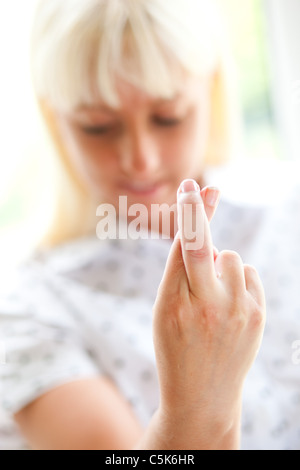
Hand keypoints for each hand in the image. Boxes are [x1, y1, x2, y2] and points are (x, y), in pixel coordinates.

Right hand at [152, 179, 265, 447]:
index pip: (182, 250)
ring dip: (220, 266)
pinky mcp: (258, 316)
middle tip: (204, 188)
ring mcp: (237, 312)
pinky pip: (248, 273)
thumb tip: (204, 235)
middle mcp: (207, 307)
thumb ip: (180, 272)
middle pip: (206, 246)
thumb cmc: (175, 346)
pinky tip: (229, 304)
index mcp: (174, 305)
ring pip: (230, 258)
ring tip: (212, 296)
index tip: (192, 187)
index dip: (188, 214)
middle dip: (200, 214)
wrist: (202, 395)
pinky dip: (237, 279)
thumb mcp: (164, 312)